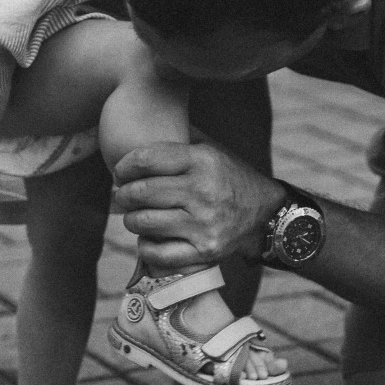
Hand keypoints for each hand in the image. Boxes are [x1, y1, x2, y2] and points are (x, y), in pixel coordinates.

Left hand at [112, 141, 285, 269]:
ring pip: (144, 223)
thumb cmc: (225, 176)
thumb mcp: (208, 149)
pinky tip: (147, 238)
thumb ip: (176, 138)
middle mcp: (203, 192)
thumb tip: (133, 130)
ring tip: (135, 216)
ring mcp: (204, 225)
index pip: (145, 160)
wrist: (263, 211)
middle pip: (141, 192)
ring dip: (131, 220)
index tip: (120, 172)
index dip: (124, 166)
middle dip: (123, 195)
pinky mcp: (205, 252)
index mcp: (202, 161)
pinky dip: (145, 247)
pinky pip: (158, 254)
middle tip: (123, 196)